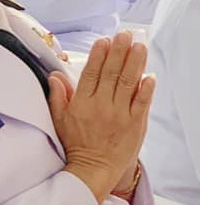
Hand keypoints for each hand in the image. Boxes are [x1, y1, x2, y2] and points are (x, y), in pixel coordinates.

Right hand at [47, 32, 153, 203]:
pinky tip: (149, 75)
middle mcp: (101, 106)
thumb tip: (55, 75)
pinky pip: (142, 103)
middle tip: (124, 35)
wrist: (93, 170)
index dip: (98, 55)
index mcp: (82, 104)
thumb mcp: (59, 120)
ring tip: (139, 46)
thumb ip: (58, 96)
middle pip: (111, 73)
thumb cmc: (76, 144)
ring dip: (134, 63)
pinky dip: (146, 88)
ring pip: (128, 83)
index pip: (91, 73)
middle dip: (118, 52)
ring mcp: (120, 115)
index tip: (103, 41)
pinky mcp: (135, 124)